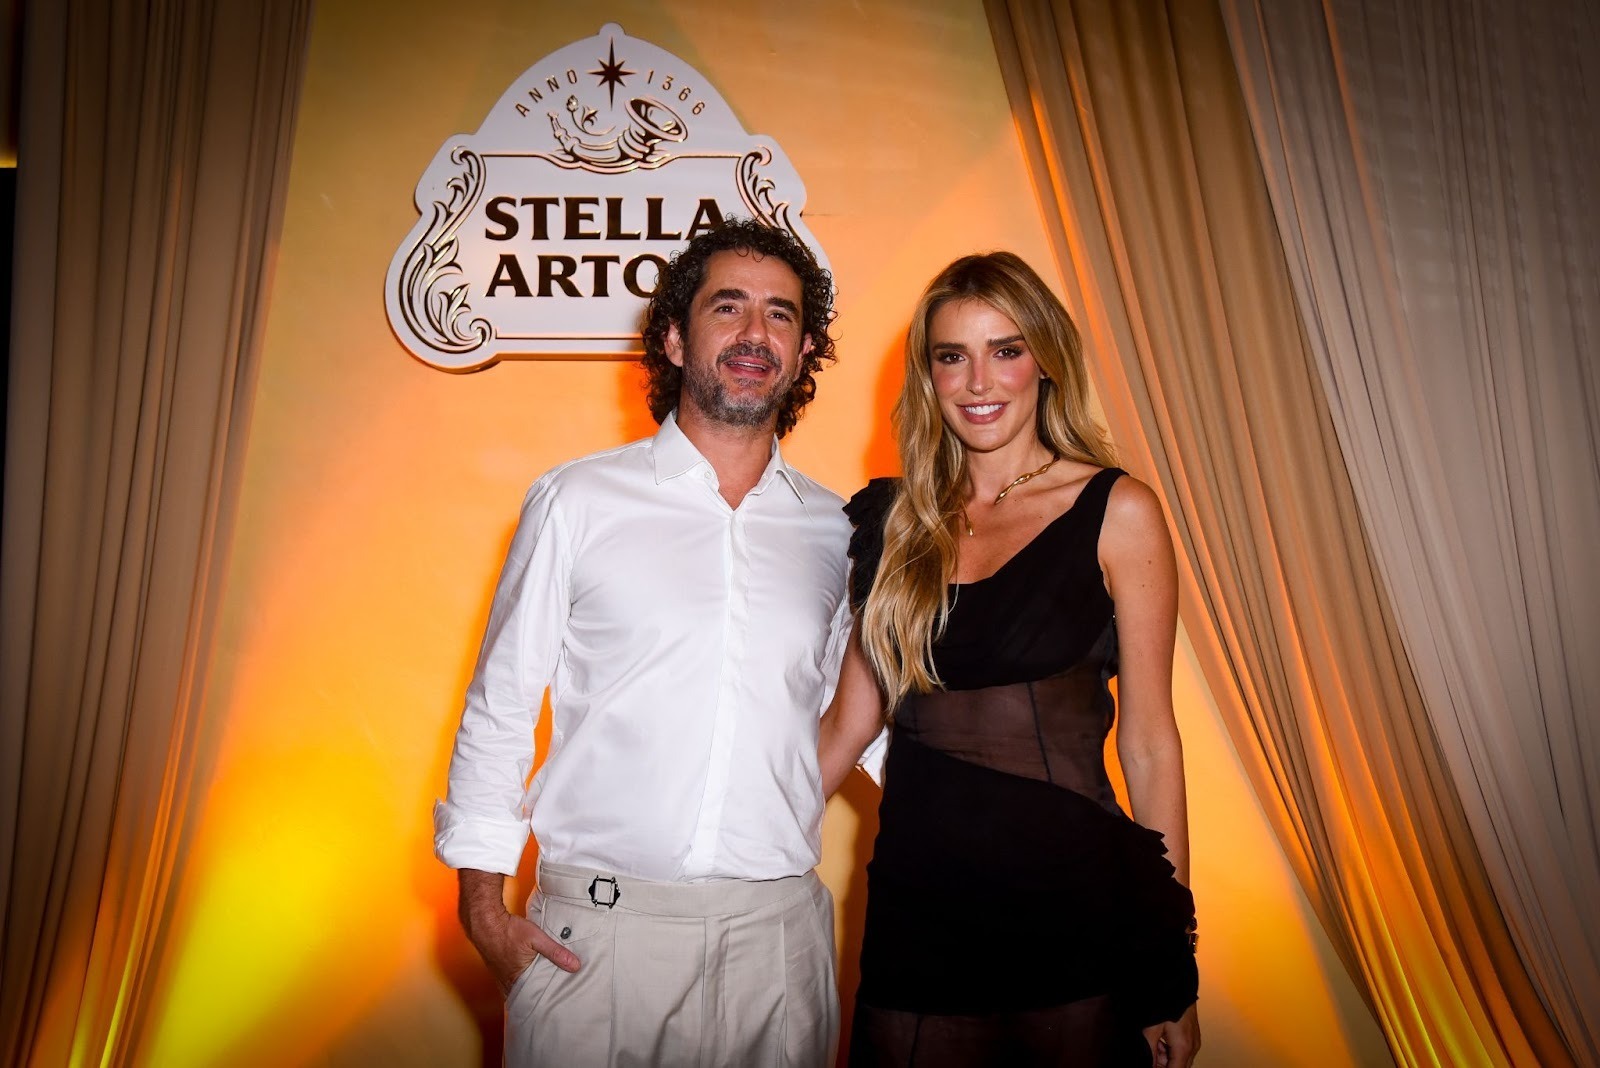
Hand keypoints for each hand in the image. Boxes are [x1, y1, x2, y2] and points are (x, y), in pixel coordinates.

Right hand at [465, 905, 580, 994]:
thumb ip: (556, 952)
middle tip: (551, 1000)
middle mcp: (505, 982)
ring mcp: (499, 975)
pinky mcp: (496, 967)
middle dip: (536, 997)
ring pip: (516, 988)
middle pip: (524, 995)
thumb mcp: (537, 938)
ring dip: (527, 988)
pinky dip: (519, 980)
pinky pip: (509, 980)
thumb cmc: (509, 930)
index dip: (542, 1003)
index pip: (531, 1000)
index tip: (554, 1006)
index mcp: (516, 980)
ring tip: (541, 989)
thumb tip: (576, 966)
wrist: (484, 921)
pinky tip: (527, 976)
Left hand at [1143, 1003, 1199, 1067]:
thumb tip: (1149, 1064)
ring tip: (1156, 1040)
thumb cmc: (1167, 1003)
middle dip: (1163, 1064)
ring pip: (1180, 1060)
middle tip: (1152, 1050)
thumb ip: (1150, 1051)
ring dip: (1166, 1056)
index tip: (1152, 1065)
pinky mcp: (1193, 1036)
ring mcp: (1194, 1041)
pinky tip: (1162, 1037)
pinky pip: (1182, 1050)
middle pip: (1178, 1067)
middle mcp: (1192, 1047)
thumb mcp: (1151, 1029)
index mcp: (1183, 1048)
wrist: (1178, 985)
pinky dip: (1171, 1049)